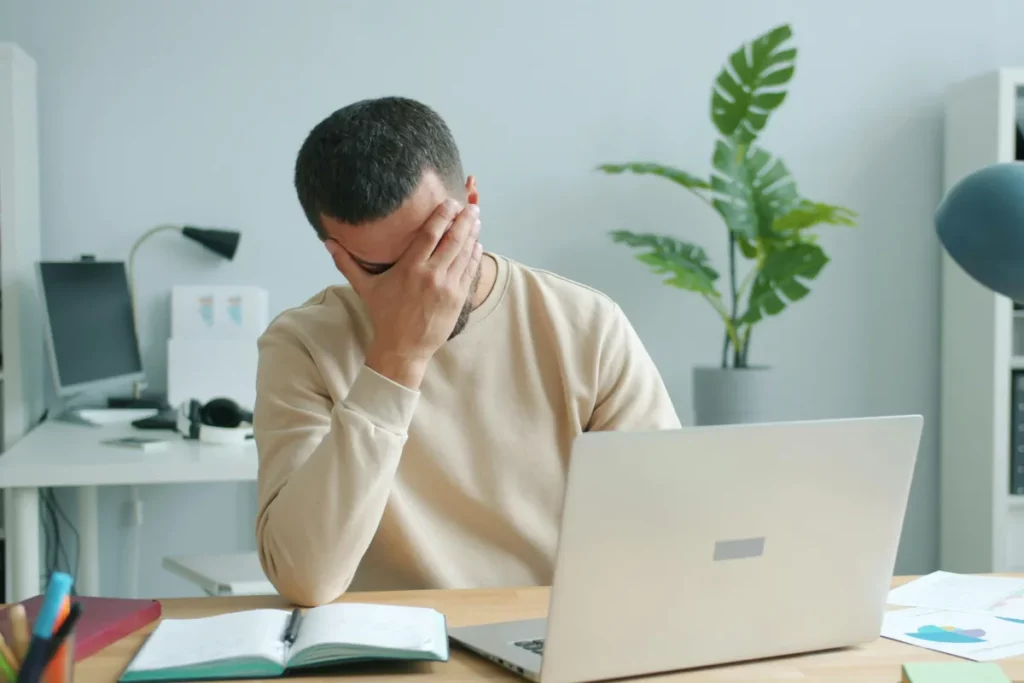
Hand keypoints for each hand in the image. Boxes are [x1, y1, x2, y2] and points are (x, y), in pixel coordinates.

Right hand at [325, 199, 482, 388]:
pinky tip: (476, 244)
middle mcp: (430, 275)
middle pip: (453, 240)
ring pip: (464, 254)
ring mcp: (447, 287)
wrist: (403, 348)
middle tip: (470, 206)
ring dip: (472, 234)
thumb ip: (347, 263)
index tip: (449, 203)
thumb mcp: (365, 288)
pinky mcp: (457, 299)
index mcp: (409, 268)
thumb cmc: (385, 316)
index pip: (430, 234)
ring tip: (476, 219)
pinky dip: (474, 256)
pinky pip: (470, 271)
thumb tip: (327, 242)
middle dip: (464, 220)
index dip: (442, 215)